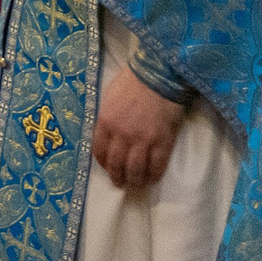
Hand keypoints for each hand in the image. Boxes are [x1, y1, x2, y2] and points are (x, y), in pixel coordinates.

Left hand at [91, 62, 186, 190]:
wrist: (159, 75)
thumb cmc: (133, 82)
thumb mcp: (109, 97)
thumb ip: (107, 118)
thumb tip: (106, 133)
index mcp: (105, 122)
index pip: (99, 150)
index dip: (102, 162)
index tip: (106, 167)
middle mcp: (122, 135)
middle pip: (116, 164)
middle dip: (117, 177)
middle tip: (120, 183)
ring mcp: (143, 140)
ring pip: (135, 169)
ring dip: (134, 181)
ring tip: (135, 185)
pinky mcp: (162, 142)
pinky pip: (157, 166)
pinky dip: (154, 175)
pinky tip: (152, 179)